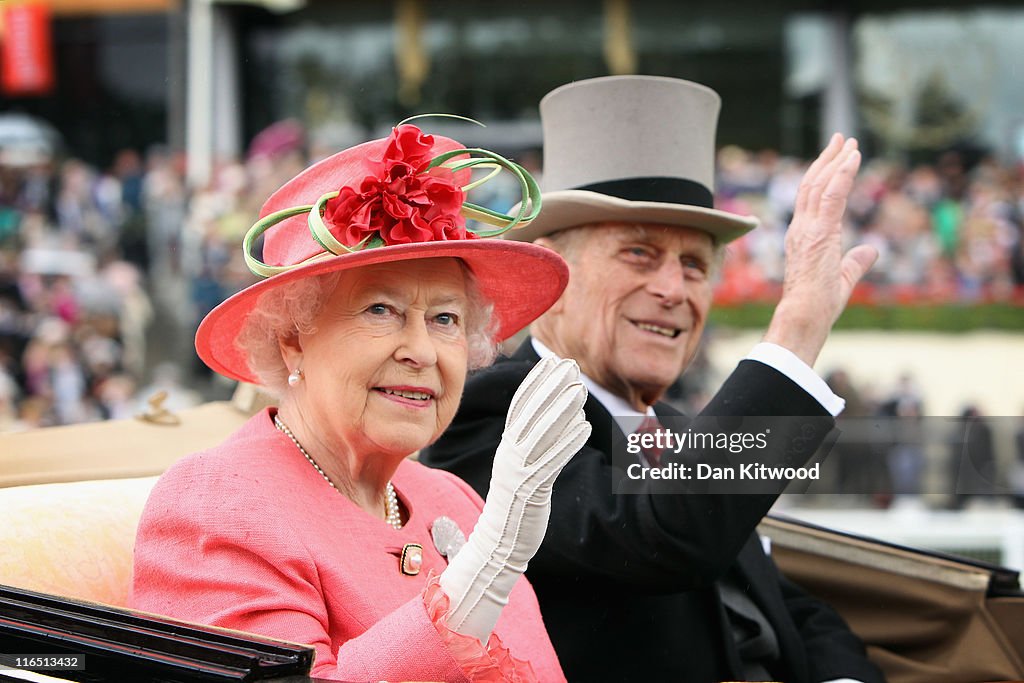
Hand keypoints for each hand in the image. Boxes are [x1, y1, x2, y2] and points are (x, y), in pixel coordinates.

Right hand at [439, 356, 590, 642]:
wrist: (499, 544)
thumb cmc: (516, 505)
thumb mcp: (521, 469)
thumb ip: (533, 445)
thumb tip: (553, 418)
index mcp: (507, 448)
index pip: (519, 407)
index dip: (535, 382)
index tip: (551, 362)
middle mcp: (509, 455)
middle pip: (530, 414)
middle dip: (550, 387)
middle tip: (570, 366)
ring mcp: (518, 472)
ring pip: (540, 434)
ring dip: (561, 410)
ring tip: (580, 389)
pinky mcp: (530, 491)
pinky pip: (551, 462)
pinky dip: (567, 443)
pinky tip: (585, 428)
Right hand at [763, 134, 877, 365]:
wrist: (805, 314)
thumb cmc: (818, 304)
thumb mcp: (843, 278)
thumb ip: (856, 261)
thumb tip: (871, 250)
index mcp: (803, 237)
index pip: (811, 199)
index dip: (822, 175)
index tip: (835, 158)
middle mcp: (801, 228)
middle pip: (812, 184)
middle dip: (827, 159)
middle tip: (841, 139)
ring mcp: (808, 228)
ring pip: (820, 184)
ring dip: (836, 160)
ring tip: (848, 141)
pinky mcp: (820, 231)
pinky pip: (832, 195)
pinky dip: (842, 173)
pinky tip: (853, 158)